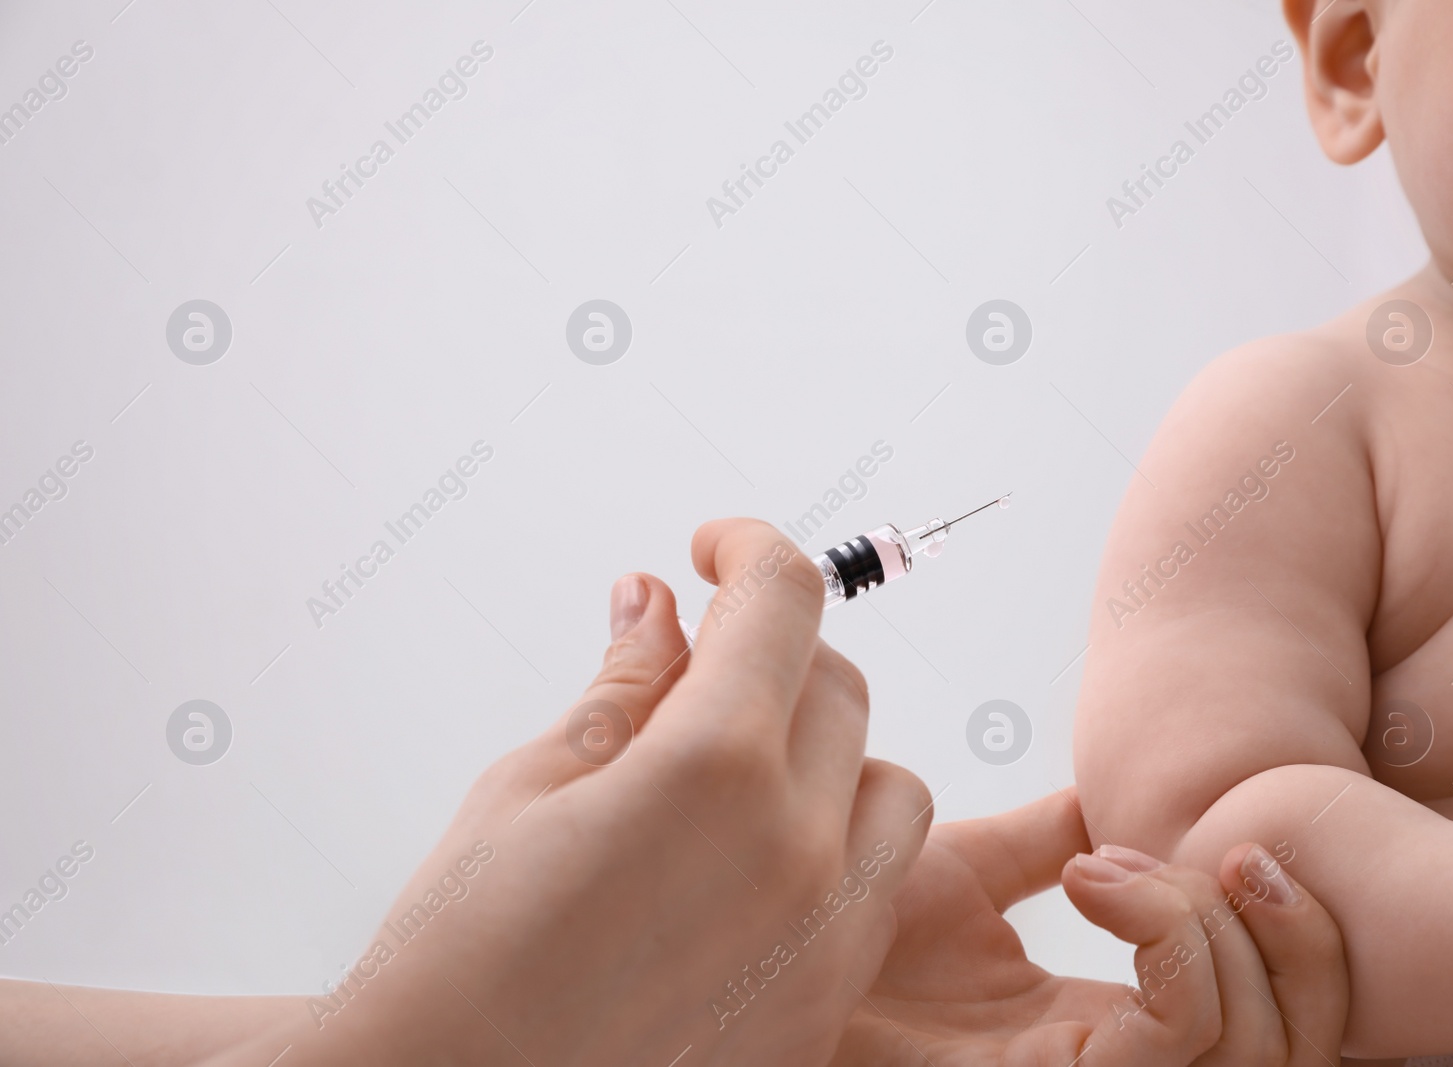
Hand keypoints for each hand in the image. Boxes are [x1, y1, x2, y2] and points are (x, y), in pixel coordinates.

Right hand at [204, 519, 932, 1066]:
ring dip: (825, 753)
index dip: (748, 548)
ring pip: (890, 787)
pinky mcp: (826, 1001)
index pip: (782, 602)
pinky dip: (837, 844)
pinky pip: (879, 887)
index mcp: (714, 766)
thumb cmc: (462, 958)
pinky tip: (752, 859)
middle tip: (697, 667)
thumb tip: (656, 604)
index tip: (715, 549)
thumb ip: (623, 687)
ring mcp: (827, 934)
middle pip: (838, 687)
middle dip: (773, 652)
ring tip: (733, 774)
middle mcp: (797, 846)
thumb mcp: (528, 788)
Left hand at [832, 789, 1347, 1065]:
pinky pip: (1180, 1037)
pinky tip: (1098, 881)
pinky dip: (1171, 939)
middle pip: (1303, 1045)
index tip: (1226, 843)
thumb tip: (1115, 799)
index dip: (1293, 927)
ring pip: (1260, 1047)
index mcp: (1112, 1026)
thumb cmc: (837, 931)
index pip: (1274, 1009)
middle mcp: (1122, 1066)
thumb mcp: (961, 869)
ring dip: (1227, 930)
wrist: (754, 953)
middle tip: (1239, 857)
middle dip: (1305, 942)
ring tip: (1139, 867)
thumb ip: (1047, 843)